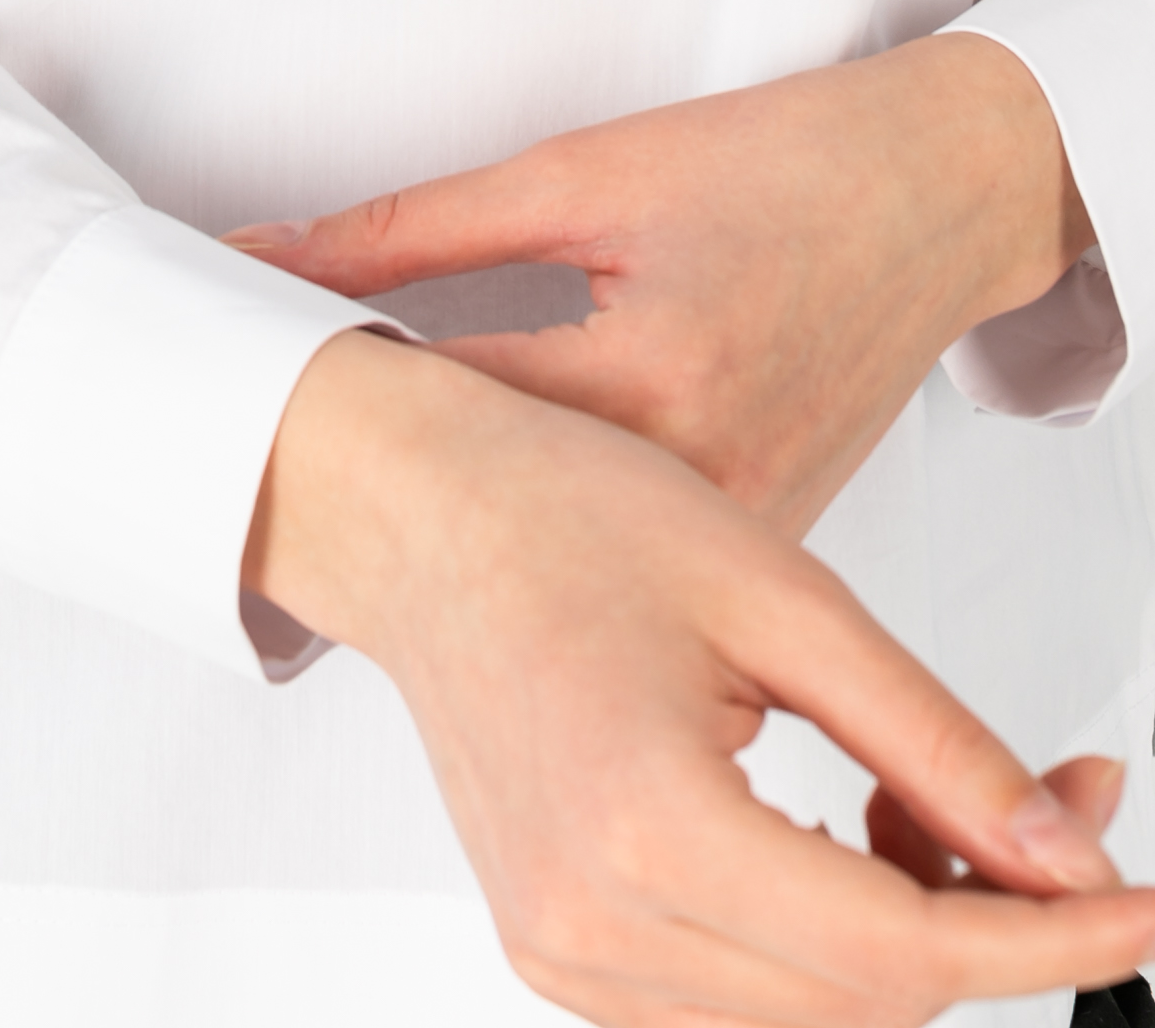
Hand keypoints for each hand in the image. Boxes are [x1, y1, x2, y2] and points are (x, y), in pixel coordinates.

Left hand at [228, 34, 1092, 533]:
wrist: (939, 193)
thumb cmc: (779, 164)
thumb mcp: (582, 171)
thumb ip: (412, 232)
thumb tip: (266, 256)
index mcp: (650, 375)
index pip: (436, 416)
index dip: (319, 402)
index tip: (223, 400)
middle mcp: (700, 482)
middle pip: (486, 507)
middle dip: (369, 483)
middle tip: (252, 459)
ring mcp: (738, 537)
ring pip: (552, 553)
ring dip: (450, 517)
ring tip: (345, 482)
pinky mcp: (759, 552)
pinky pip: (621, 562)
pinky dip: (541, 533)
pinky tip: (469, 504)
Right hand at [247, 332, 1154, 1027]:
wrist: (405, 509)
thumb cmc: (555, 511)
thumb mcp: (779, 590)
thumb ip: (931, 738)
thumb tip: (1065, 855)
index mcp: (644, 828)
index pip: (903, 957)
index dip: (1050, 939)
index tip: (1140, 896)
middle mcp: (591, 922)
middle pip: (869, 1005)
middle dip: (998, 918)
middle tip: (1064, 800)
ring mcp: (564, 950)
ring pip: (812, 1018)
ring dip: (911, 931)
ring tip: (922, 790)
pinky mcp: (559, 945)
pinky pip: (738, 997)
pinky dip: (825, 937)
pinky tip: (843, 826)